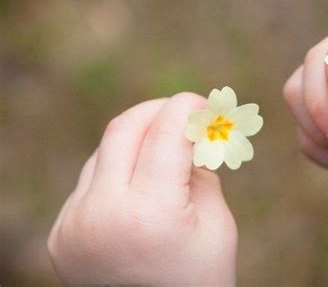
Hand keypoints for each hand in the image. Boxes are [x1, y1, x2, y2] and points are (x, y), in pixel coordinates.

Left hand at [48, 93, 237, 284]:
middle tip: (183, 112)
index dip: (187, 108)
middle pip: (124, 129)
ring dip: (138, 139)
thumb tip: (190, 133)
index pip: (166, 133)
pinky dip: (118, 168)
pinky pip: (91, 180)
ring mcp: (74, 224)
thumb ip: (201, 170)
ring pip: (105, 151)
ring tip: (166, 148)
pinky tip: (140, 180)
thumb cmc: (201, 279)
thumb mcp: (217, 223)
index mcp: (150, 214)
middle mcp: (101, 214)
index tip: (203, 104)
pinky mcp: (62, 233)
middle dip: (157, 111)